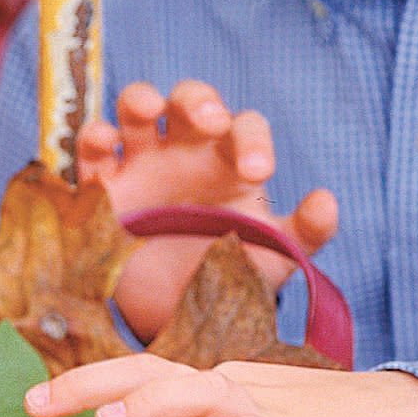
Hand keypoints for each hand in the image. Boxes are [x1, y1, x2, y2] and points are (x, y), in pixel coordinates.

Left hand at [24, 356, 417, 416]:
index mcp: (215, 396)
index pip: (142, 390)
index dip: (89, 398)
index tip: (35, 412)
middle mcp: (230, 393)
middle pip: (151, 374)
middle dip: (89, 385)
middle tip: (34, 403)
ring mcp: (262, 416)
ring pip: (195, 393)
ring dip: (146, 409)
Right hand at [77, 81, 337, 341]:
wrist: (171, 316)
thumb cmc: (224, 276)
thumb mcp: (269, 260)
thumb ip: (302, 234)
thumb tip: (327, 203)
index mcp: (227, 161)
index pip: (242, 129)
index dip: (251, 141)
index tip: (258, 173)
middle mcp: (183, 153)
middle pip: (189, 100)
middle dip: (199, 102)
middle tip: (210, 122)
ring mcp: (140, 166)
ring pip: (136, 109)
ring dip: (140, 99)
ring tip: (148, 110)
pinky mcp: (102, 191)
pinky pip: (91, 152)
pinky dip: (92, 139)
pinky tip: (103, 143)